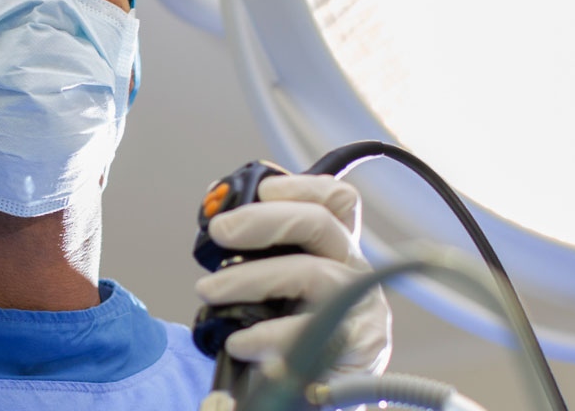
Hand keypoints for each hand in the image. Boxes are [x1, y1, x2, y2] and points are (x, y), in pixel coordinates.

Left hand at [193, 174, 392, 378]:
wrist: (313, 397)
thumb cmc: (288, 335)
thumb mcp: (275, 288)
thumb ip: (257, 254)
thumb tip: (217, 221)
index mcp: (336, 250)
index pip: (336, 199)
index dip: (300, 185)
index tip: (258, 188)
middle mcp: (354, 271)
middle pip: (321, 224)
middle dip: (263, 220)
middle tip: (219, 231)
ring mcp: (364, 308)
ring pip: (311, 273)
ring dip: (250, 278)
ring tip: (210, 291)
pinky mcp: (361, 349)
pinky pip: (312, 332)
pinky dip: (268, 335)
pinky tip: (240, 342)